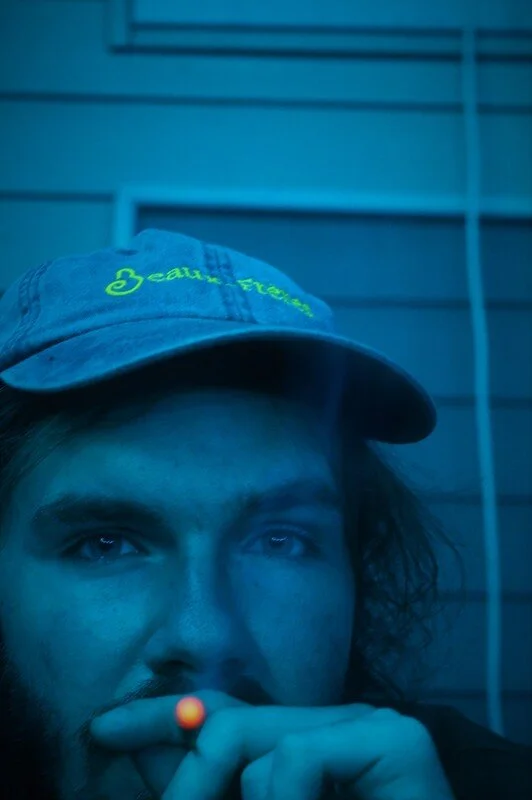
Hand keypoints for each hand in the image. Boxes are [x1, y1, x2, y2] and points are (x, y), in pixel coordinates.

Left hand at [91, 689, 454, 799]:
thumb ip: (211, 787)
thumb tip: (146, 747)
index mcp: (307, 743)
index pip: (225, 713)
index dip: (163, 718)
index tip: (103, 729)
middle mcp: (338, 724)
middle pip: (234, 723)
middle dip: (189, 776)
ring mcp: (372, 725)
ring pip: (261, 748)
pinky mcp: (401, 740)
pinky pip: (296, 758)